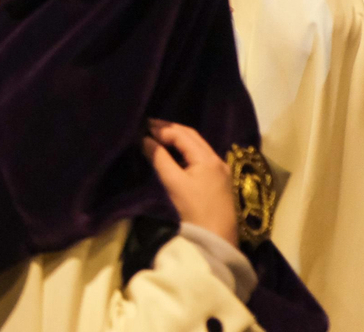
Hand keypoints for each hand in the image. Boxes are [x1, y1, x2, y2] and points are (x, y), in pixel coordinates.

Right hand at [143, 119, 237, 248]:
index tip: (142, 127)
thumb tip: (144, 139)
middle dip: (170, 129)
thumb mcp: (173, 183)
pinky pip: (201, 155)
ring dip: (178, 138)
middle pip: (192, 136)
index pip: (182, 134)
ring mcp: (220, 169)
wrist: (217, 238)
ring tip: (159, 136)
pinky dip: (186, 149)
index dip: (161, 129)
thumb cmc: (194, 209)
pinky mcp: (219, 179)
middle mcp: (216, 159)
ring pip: (197, 145)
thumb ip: (159, 158)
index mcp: (207, 157)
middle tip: (149, 126)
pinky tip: (175, 152)